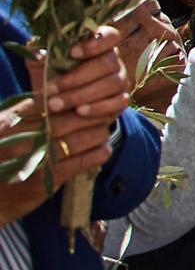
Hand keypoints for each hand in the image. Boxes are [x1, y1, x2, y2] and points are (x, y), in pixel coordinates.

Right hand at [0, 97, 112, 225]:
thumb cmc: (1, 156)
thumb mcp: (5, 128)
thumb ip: (29, 111)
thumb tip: (63, 94)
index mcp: (13, 120)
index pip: (52, 101)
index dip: (75, 99)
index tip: (89, 99)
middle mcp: (24, 137)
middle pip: (70, 119)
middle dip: (92, 116)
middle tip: (105, 115)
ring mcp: (36, 158)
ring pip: (80, 139)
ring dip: (98, 135)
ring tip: (102, 134)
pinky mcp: (47, 179)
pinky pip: (82, 162)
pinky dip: (98, 154)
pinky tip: (103, 151)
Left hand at [26, 26, 129, 119]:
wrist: (64, 108)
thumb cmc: (55, 80)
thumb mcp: (43, 67)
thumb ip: (39, 57)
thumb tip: (37, 54)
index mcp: (99, 45)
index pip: (110, 35)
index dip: (95, 43)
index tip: (71, 53)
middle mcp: (114, 60)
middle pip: (107, 63)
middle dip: (76, 77)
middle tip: (51, 90)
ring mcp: (121, 80)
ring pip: (111, 83)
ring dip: (81, 95)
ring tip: (57, 105)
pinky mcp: (123, 100)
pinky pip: (117, 102)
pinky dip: (97, 107)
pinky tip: (79, 111)